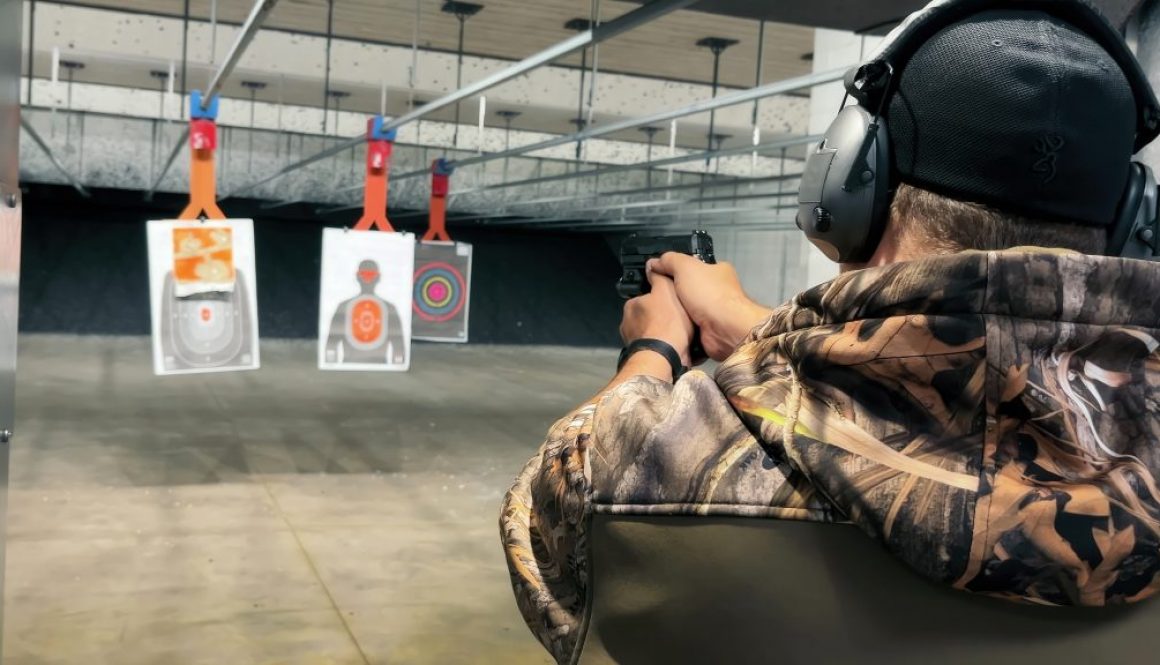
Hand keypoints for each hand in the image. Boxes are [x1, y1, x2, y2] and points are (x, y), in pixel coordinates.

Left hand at [620, 270, 694, 368]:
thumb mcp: (666, 291)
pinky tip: (681, 347)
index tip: (673, 303)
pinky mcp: (644, 358)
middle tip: (679, 319)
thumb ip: (659, 278)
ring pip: (654, 334)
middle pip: (649, 317)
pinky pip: (658, 349)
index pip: (645, 298)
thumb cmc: (666, 323)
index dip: (661, 299)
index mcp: (631, 307)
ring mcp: (635, 344)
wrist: (665, 358)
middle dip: (662, 318)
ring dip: (665, 334)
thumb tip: (652, 266)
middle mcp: (628, 325)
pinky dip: (667, 348)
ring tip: (683, 335)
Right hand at [648, 253, 772, 360]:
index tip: (659, 274)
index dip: (676, 269)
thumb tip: (653, 263)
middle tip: (655, 294)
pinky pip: (689, 323)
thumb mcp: (685, 267)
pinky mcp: (710, 329)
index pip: (694, 266)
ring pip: (688, 307)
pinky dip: (680, 324)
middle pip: (690, 287)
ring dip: (675, 309)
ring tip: (657, 309)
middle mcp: (719, 290)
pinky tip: (666, 322)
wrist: (724, 328)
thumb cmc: (708, 293)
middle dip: (674, 291)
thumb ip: (669, 261)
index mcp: (718, 270)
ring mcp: (715, 311)